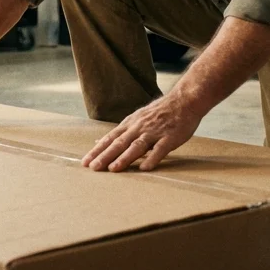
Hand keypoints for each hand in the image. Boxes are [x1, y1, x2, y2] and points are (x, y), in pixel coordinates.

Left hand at [82, 93, 205, 171]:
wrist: (184, 101)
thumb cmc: (159, 112)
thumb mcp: (136, 118)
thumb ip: (119, 132)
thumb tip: (98, 141)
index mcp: (130, 124)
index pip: (110, 138)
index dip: (97, 150)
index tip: (85, 162)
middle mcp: (139, 128)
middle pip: (120, 143)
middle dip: (106, 156)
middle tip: (93, 168)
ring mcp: (154, 132)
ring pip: (137, 146)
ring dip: (125, 157)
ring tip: (113, 169)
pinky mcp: (170, 137)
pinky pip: (160, 149)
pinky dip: (152, 158)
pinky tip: (145, 168)